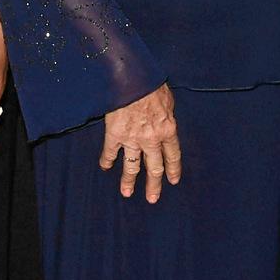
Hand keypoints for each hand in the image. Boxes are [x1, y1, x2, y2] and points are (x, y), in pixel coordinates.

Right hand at [101, 83, 180, 201]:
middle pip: (154, 167)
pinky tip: (105, 168)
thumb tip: (165, 121)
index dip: (173, 169)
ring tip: (127, 193)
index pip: (173, 155)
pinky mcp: (115, 135)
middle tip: (153, 198)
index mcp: (168, 130)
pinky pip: (110, 153)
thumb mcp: (169, 101)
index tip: (172, 181)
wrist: (133, 80)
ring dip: (129, 181)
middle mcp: (152, 139)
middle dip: (154, 185)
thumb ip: (167, 116)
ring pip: (132, 166)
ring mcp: (133, 139)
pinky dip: (107, 161)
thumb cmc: (152, 85)